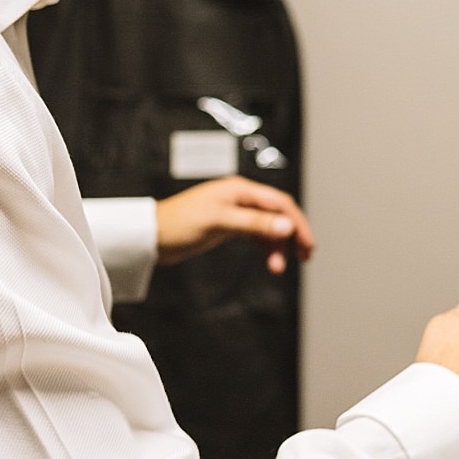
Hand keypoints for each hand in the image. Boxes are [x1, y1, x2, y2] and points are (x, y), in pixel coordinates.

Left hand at [154, 175, 313, 273]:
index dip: (297, 224)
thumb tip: (287, 226)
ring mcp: (235, 212)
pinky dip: (265, 247)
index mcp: (240, 190)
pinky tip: (269, 260)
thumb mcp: (220, 222)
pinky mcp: (227, 226)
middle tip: (305, 256)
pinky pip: (256, 234)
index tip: (307, 245)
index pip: (280, 203)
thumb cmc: (178, 224)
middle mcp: (241, 198)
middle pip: (278, 213)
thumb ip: (255, 224)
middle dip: (293, 234)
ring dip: (278, 246)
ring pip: (268, 226)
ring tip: (279, 268)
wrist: (150, 236)